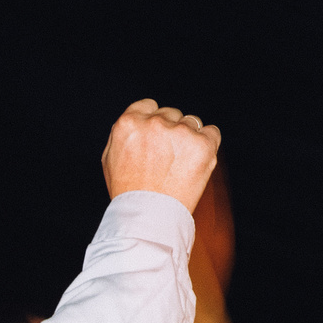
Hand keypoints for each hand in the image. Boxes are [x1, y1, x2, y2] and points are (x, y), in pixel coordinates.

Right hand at [102, 100, 221, 209]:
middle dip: (171, 131)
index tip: (157, 137)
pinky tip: (197, 161)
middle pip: (171, 114)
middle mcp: (155, 123)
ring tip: (180, 165)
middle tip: (167, 158)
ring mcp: (180, 132)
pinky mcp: (203, 144)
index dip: (154, 121)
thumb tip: (137, 121)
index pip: (149, 105)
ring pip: (192, 123)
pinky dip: (208, 144)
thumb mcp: (110, 158)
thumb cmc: (129, 192)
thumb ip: (123, 134)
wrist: (149, 217)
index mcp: (129, 123)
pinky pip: (212, 132)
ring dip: (189, 138)